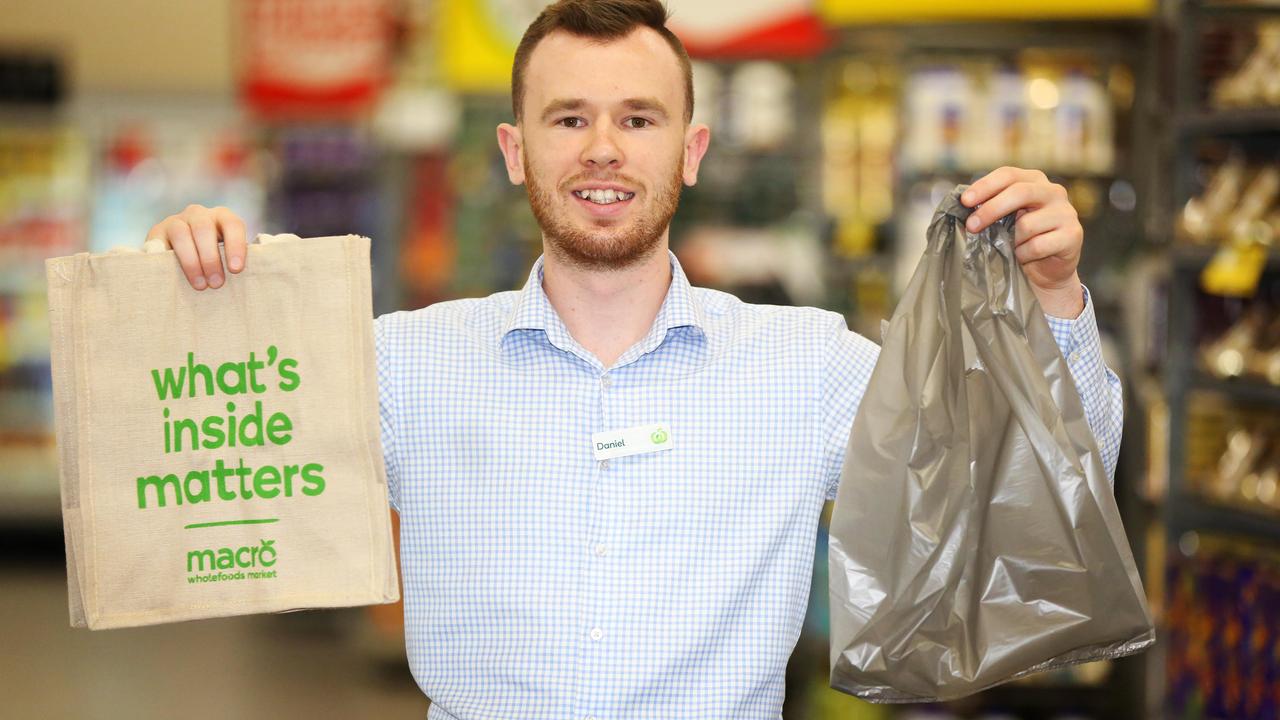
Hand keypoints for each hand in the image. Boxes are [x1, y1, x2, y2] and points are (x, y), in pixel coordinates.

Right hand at [145, 205, 247, 290]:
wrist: (180, 258)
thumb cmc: (215, 262)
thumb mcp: (227, 257)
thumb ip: (237, 261)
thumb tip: (257, 276)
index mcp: (222, 217)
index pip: (232, 224)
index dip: (236, 246)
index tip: (236, 270)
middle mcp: (199, 214)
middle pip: (205, 229)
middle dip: (211, 258)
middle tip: (216, 284)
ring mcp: (176, 221)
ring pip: (182, 234)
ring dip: (191, 261)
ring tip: (200, 285)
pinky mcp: (156, 232)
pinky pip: (158, 243)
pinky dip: (164, 258)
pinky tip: (171, 275)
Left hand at [960, 167, 1084, 317]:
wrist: (1047, 270)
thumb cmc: (1021, 241)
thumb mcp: (1004, 220)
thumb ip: (991, 208)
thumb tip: (962, 206)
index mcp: (1034, 181)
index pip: (1008, 174)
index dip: (985, 186)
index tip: (965, 201)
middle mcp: (1053, 192)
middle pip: (1019, 192)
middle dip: (991, 209)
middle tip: (972, 226)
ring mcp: (1066, 212)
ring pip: (1027, 224)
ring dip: (1011, 241)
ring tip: (1012, 248)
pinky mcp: (1073, 234)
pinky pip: (1037, 245)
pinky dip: (1024, 255)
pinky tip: (1026, 257)